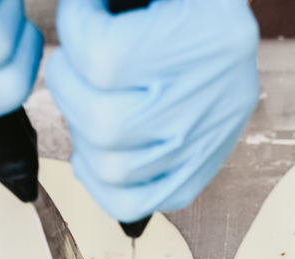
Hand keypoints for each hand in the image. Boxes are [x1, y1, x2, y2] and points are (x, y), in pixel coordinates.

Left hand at [47, 0, 259, 222]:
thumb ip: (111, 0)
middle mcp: (219, 100)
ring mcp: (210, 143)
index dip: (74, 30)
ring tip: (83, 97)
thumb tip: (76, 16)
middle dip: (68, 88)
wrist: (226, 18)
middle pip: (106, 125)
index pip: (105, 59)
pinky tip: (92, 146)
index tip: (82, 12)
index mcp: (214, 38)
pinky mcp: (199, 169)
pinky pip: (135, 203)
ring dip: (79, 132)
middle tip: (72, 61)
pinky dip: (100, 182)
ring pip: (114, 170)